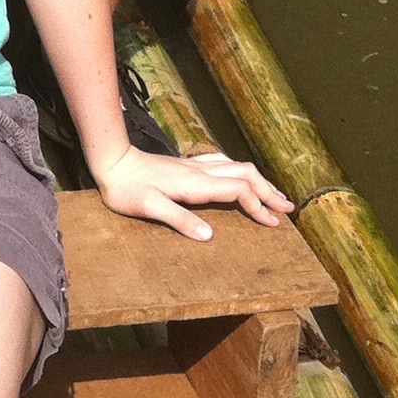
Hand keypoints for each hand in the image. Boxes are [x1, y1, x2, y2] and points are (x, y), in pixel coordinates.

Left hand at [93, 146, 293, 238]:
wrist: (111, 161)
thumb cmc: (125, 188)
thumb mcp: (149, 207)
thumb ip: (179, 219)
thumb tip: (210, 235)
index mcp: (195, 184)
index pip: (238, 191)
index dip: (258, 206)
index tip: (273, 223)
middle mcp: (199, 171)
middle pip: (245, 175)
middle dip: (268, 191)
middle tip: (287, 208)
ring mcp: (194, 165)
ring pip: (237, 167)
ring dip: (258, 180)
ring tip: (273, 195)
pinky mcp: (187, 164)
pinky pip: (224, 163)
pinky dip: (241, 172)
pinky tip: (241, 176)